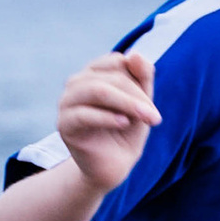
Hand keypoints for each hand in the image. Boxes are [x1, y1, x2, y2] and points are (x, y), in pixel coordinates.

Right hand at [53, 50, 158, 194]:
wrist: (113, 166)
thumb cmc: (126, 131)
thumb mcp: (141, 103)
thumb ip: (142, 78)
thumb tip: (135, 54)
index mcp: (93, 74)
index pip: (116, 62)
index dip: (138, 78)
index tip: (151, 103)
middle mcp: (76, 84)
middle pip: (110, 77)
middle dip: (136, 96)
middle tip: (155, 117)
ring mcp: (66, 103)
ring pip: (96, 91)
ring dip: (126, 104)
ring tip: (145, 118)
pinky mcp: (64, 125)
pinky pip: (84, 115)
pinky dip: (108, 118)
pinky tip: (124, 124)